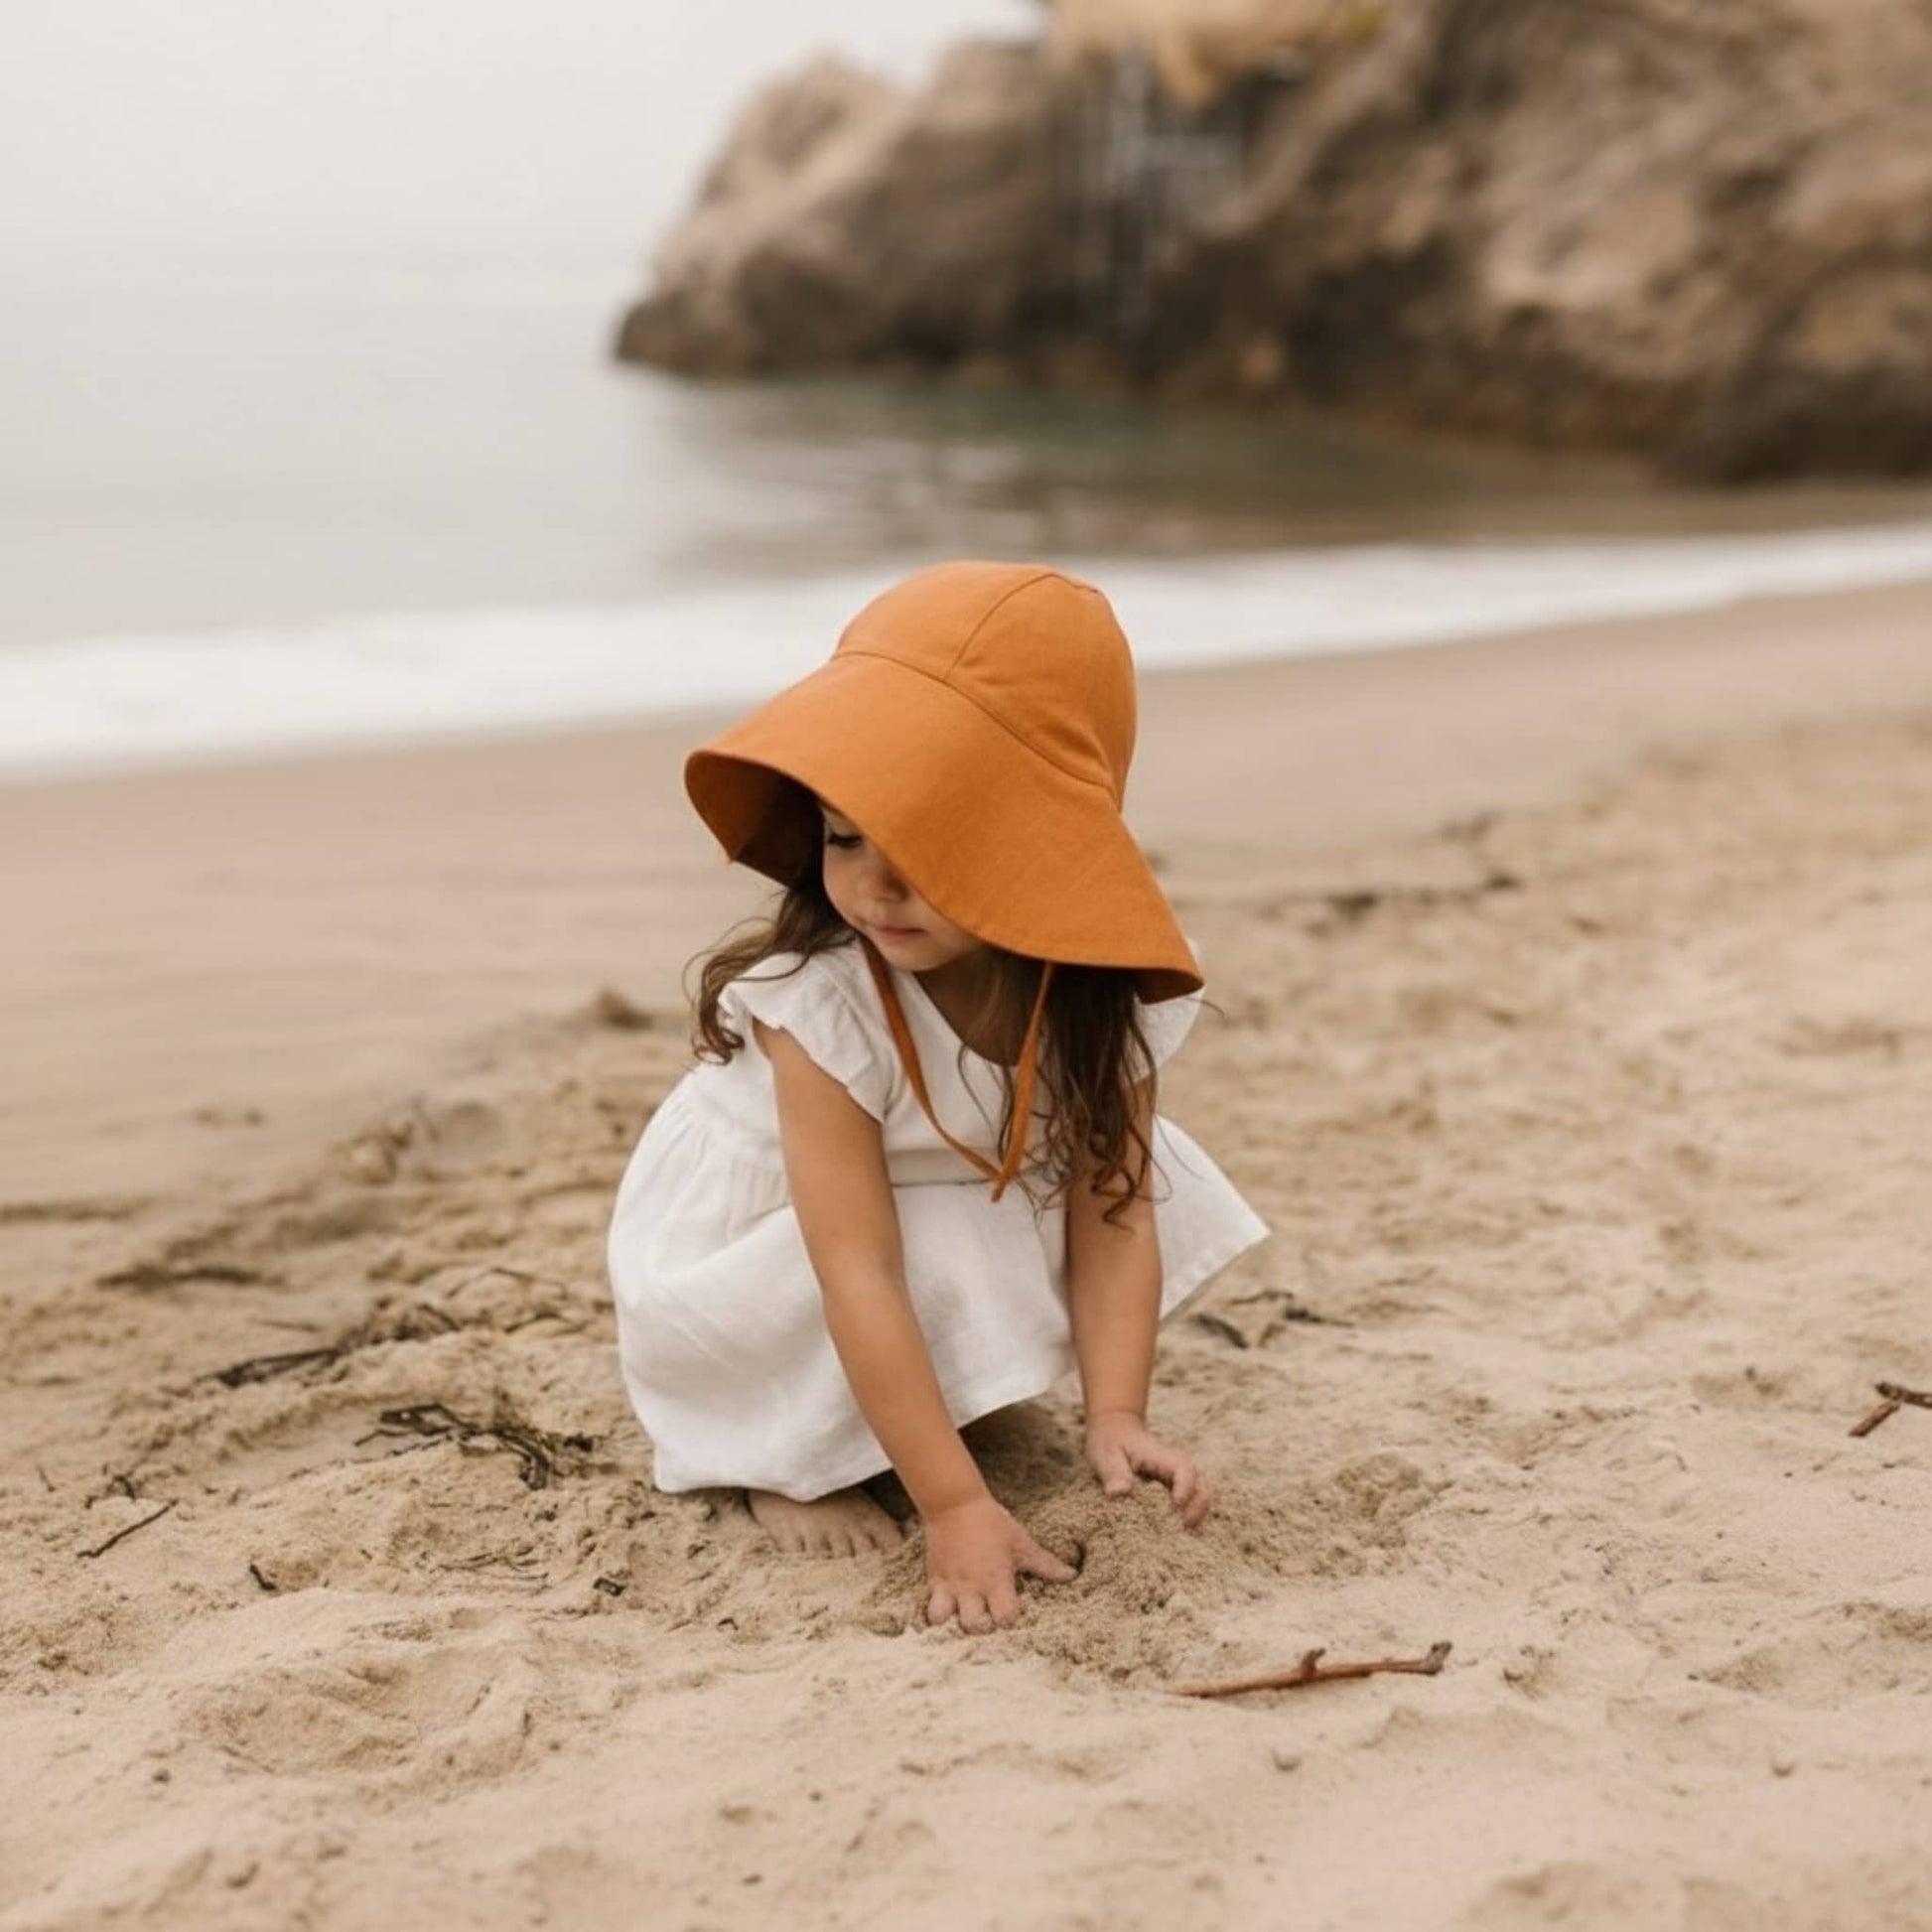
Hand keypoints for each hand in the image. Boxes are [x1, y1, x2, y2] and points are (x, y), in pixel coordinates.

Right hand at [922, 1494, 1076, 1632]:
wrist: (955, 1503)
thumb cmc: (993, 1524)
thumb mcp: (1022, 1544)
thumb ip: (1046, 1564)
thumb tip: (1071, 1575)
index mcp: (996, 1580)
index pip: (1006, 1618)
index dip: (1010, 1621)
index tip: (1010, 1615)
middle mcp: (972, 1587)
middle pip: (974, 1626)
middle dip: (981, 1629)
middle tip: (985, 1618)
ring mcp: (950, 1585)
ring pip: (942, 1620)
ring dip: (951, 1623)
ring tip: (960, 1617)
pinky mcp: (933, 1580)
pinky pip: (926, 1607)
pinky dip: (933, 1613)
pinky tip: (943, 1611)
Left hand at [1085, 1411, 1212, 1527]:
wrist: (1114, 1432)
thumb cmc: (1110, 1443)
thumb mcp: (1106, 1455)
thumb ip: (1114, 1473)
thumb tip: (1118, 1493)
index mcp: (1162, 1456)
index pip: (1184, 1471)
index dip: (1185, 1489)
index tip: (1176, 1507)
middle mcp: (1176, 1466)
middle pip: (1201, 1484)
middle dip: (1199, 1506)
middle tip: (1186, 1527)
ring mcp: (1177, 1476)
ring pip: (1201, 1493)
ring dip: (1197, 1512)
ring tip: (1184, 1533)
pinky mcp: (1173, 1486)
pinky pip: (1191, 1499)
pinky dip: (1190, 1514)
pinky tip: (1177, 1531)